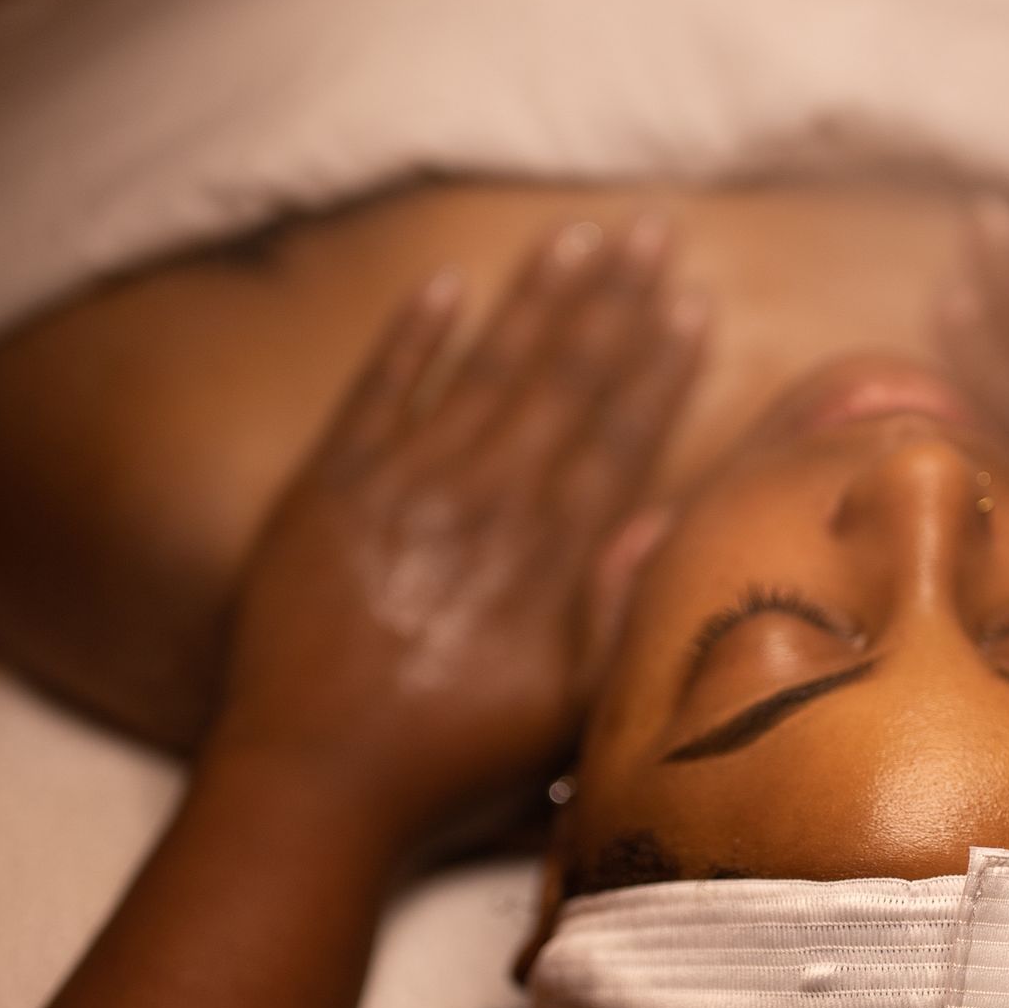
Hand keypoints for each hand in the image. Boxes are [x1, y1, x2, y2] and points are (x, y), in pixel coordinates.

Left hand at [210, 222, 704, 859]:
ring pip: (482, 367)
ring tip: (576, 234)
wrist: (315, 782)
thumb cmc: (454, 765)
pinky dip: (409, 336)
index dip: (661, 363)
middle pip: (562, 380)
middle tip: (651, 225)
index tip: (693, 298)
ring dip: (532, 298)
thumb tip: (671, 522)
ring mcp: (403, 488)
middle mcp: (485, 503)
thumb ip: (625, 614)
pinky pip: (376, 391)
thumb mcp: (571, 714)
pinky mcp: (326, 492)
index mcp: (549, 556)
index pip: (619, 434)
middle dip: (612, 300)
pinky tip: (444, 284)